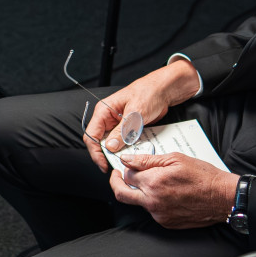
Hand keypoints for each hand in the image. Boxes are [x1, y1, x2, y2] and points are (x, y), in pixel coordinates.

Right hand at [83, 57, 200, 172]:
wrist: (164, 91)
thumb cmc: (148, 93)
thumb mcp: (135, 113)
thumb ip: (122, 131)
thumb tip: (111, 147)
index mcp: (103, 111)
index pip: (91, 135)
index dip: (95, 152)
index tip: (103, 164)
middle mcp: (107, 118)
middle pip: (99, 142)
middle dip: (106, 155)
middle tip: (115, 166)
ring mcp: (117, 124)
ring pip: (111, 144)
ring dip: (117, 153)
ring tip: (125, 162)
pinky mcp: (127, 129)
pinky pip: (123, 142)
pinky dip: (127, 149)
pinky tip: (132, 154)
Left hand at [109, 153, 240, 228]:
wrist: (223, 198)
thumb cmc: (203, 176)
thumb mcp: (175, 159)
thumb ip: (147, 160)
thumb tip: (126, 159)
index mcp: (153, 182)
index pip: (126, 175)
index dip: (126, 167)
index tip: (127, 165)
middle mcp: (153, 201)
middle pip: (122, 194)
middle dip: (116, 183)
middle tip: (117, 176)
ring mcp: (159, 214)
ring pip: (139, 202)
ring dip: (140, 192)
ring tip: (154, 183)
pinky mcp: (167, 222)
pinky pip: (152, 211)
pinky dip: (154, 202)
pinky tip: (167, 194)